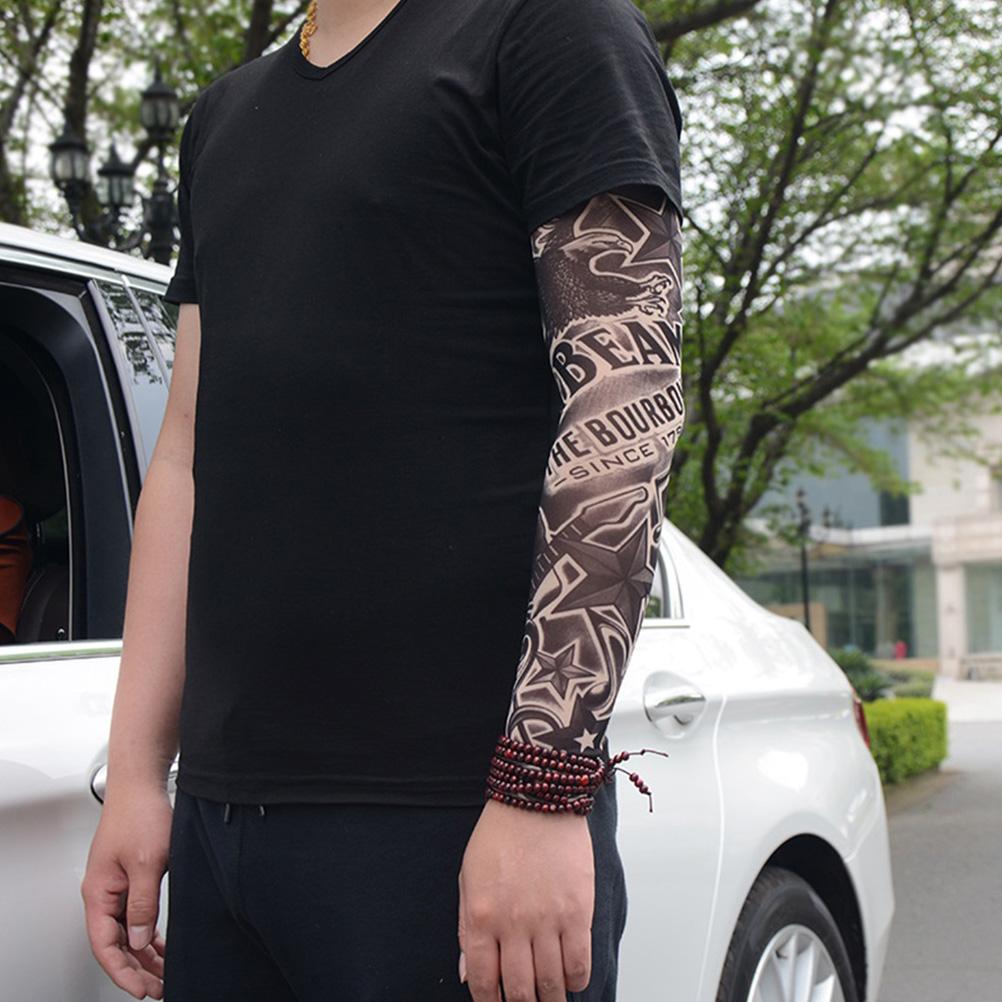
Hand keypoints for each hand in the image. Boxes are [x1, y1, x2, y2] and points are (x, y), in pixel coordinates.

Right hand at [80, 786, 172, 998]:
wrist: (141, 784)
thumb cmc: (139, 814)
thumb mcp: (146, 863)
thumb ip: (142, 904)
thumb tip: (139, 940)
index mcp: (99, 893)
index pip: (105, 945)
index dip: (123, 971)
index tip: (141, 989)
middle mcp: (104, 893)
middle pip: (115, 943)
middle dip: (136, 968)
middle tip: (158, 987)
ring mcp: (116, 885)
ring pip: (127, 931)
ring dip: (143, 953)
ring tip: (163, 973)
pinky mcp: (130, 877)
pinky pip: (135, 915)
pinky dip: (148, 933)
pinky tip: (160, 945)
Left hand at [458, 797, 593, 1001]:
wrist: (537, 798)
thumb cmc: (500, 834)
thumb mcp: (468, 878)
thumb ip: (466, 929)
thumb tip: (468, 975)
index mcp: (481, 916)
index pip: (483, 982)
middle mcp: (513, 924)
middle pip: (520, 991)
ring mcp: (547, 919)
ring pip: (551, 984)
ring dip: (550, 999)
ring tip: (549, 998)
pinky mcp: (577, 911)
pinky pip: (579, 964)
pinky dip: (575, 981)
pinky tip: (570, 979)